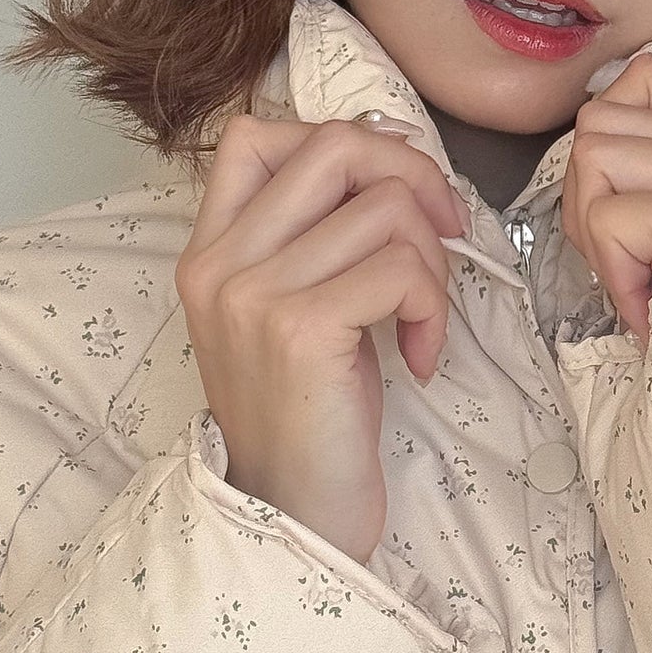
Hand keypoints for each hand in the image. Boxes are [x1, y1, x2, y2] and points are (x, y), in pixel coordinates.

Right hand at [174, 115, 469, 565]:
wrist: (295, 519)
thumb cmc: (312, 415)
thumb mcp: (294, 307)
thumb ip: (317, 233)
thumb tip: (389, 151)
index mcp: (211, 250)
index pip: (257, 134)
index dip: (345, 145)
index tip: (391, 195)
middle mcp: (220, 262)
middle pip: (335, 147)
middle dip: (412, 180)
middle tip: (440, 237)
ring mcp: (254, 293)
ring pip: (385, 207)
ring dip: (432, 261)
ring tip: (423, 318)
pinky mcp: (300, 328)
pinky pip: (402, 267)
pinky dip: (434, 307)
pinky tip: (420, 357)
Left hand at [559, 53, 651, 349]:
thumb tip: (591, 143)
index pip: (644, 80)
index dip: (608, 141)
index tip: (628, 209)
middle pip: (601, 119)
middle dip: (584, 192)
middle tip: (623, 256)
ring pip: (593, 156)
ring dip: (593, 231)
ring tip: (637, 276)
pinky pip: (607, 220)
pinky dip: (610, 269)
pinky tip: (647, 303)